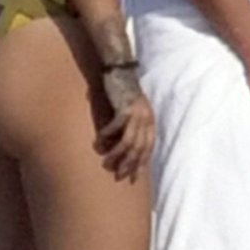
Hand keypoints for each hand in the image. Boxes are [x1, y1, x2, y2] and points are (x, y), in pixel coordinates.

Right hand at [96, 67, 155, 181]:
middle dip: (128, 165)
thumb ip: (131, 127)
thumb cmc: (124, 92)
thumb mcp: (133, 112)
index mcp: (150, 121)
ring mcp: (137, 114)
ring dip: (116, 154)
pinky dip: (107, 136)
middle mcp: (147, 119)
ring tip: (106, 162)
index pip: (148, 149)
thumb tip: (123, 149)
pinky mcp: (125, 108)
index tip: (132, 179)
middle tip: (117, 175)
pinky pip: (115, 127)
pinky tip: (99, 141)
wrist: (121, 70)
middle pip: (139, 149)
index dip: (140, 165)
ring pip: (129, 142)